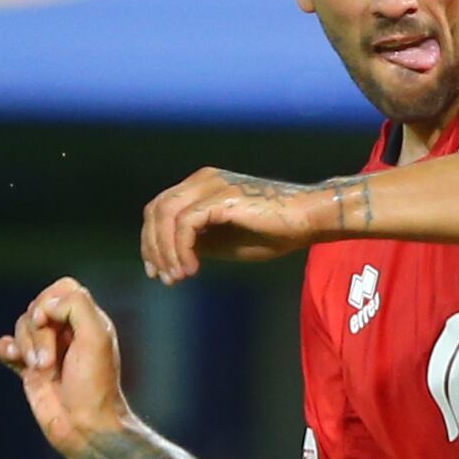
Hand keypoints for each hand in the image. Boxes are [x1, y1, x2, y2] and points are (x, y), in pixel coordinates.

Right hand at [0, 276, 133, 454]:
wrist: (84, 427)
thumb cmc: (95, 384)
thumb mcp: (96, 336)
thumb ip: (75, 305)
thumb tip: (45, 306)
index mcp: (87, 321)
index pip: (62, 289)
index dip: (50, 300)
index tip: (50, 321)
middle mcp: (67, 332)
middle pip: (37, 307)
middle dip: (37, 331)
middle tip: (51, 360)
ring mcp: (48, 350)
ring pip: (22, 327)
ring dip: (26, 345)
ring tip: (41, 369)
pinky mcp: (31, 370)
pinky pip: (9, 347)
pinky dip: (7, 350)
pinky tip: (15, 360)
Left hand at [138, 167, 355, 281]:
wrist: (307, 220)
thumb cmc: (273, 231)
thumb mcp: (225, 242)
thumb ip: (197, 243)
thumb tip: (169, 258)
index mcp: (200, 186)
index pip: (159, 209)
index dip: (151, 241)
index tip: (157, 272)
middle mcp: (201, 180)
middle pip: (155, 210)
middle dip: (152, 247)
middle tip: (164, 278)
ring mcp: (210, 185)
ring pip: (165, 215)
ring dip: (165, 251)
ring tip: (178, 277)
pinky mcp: (220, 197)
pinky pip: (185, 224)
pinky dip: (181, 249)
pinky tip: (192, 270)